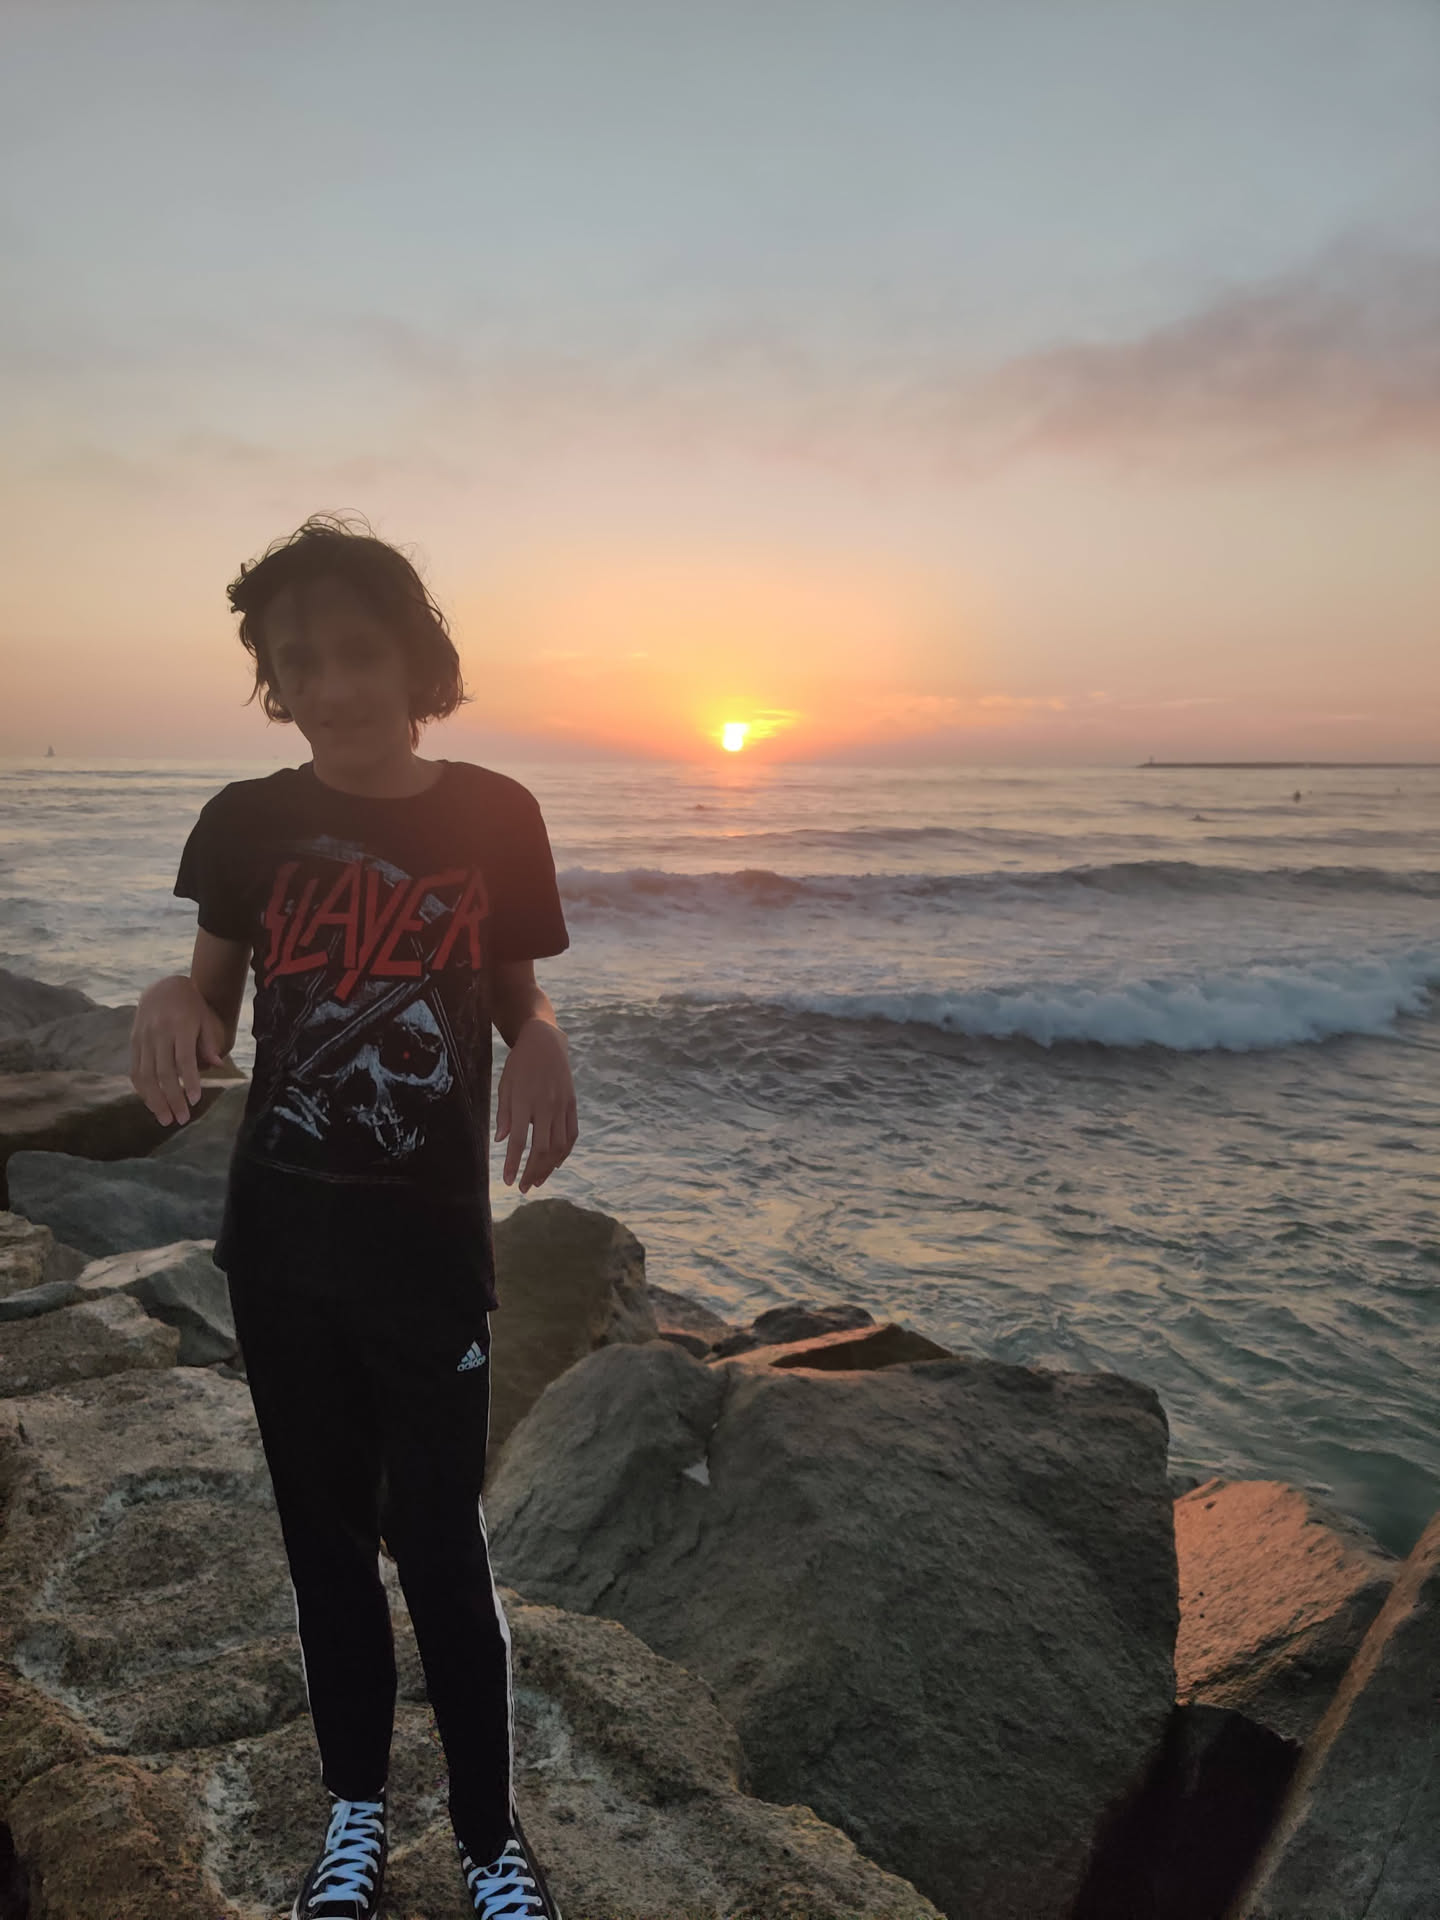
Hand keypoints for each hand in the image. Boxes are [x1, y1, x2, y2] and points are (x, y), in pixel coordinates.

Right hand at [130, 975, 227, 1125]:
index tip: (195, 1101)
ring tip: (165, 1119)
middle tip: (181, 1119)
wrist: (163, 986)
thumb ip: (209, 1042)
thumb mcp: (205, 1018)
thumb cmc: (191, 1006)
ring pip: (145, 1074)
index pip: (184, 1059)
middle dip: (172, 1098)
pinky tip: (151, 1104)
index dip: (190, 1080)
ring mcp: (143, 1038)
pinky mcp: (133, 1042)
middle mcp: (159, 1032)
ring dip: (154, 1100)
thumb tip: (219, 1066)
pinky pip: (135, 1070)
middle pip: (163, 1071)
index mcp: (180, 1026)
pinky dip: (142, 1090)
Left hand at [494, 1019, 577, 1192]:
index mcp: (525, 1102)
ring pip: (559, 1146)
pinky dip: (564, 1152)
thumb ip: (504, 1113)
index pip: (519, 1141)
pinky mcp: (572, 1104)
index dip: (513, 1164)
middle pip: (542, 1149)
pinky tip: (555, 1163)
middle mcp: (546, 1106)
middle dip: (531, 1172)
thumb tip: (501, 1140)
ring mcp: (562, 1106)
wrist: (545, 1042)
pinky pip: (571, 1134)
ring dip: (548, 1167)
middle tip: (523, 1187)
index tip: (508, 1181)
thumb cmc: (520, 1064)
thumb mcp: (505, 1085)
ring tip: (537, 1180)